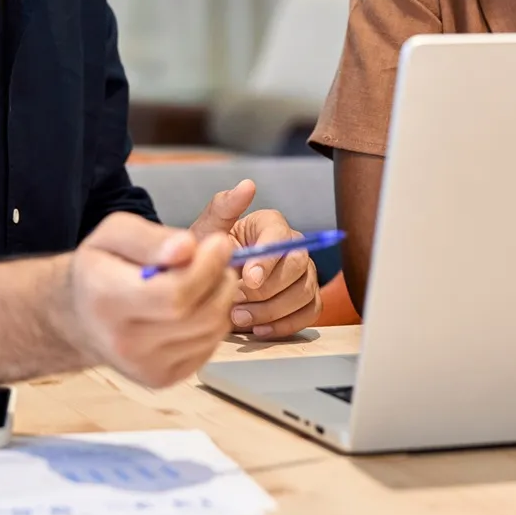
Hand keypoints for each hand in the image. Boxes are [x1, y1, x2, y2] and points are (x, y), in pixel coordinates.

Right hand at [64, 213, 236, 387]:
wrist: (79, 317)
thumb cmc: (100, 268)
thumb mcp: (113, 234)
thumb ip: (150, 238)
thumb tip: (187, 247)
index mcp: (106, 298)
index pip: (175, 294)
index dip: (207, 267)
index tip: (219, 242)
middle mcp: (123, 342)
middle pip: (201, 315)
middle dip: (220, 280)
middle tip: (219, 258)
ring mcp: (143, 367)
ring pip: (211, 331)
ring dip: (220, 299)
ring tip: (204, 278)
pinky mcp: (161, 379)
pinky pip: (208, 346)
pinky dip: (212, 321)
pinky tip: (194, 305)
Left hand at [191, 180, 321, 340]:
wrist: (207, 283)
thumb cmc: (208, 255)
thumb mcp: (207, 231)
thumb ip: (224, 208)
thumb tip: (247, 185)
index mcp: (271, 224)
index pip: (280, 237)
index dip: (266, 260)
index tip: (247, 279)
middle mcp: (294, 246)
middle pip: (298, 266)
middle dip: (267, 289)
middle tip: (236, 302)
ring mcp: (304, 273)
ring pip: (304, 292)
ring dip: (271, 311)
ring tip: (239, 317)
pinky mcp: (306, 299)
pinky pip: (308, 314)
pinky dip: (284, 325)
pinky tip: (257, 329)